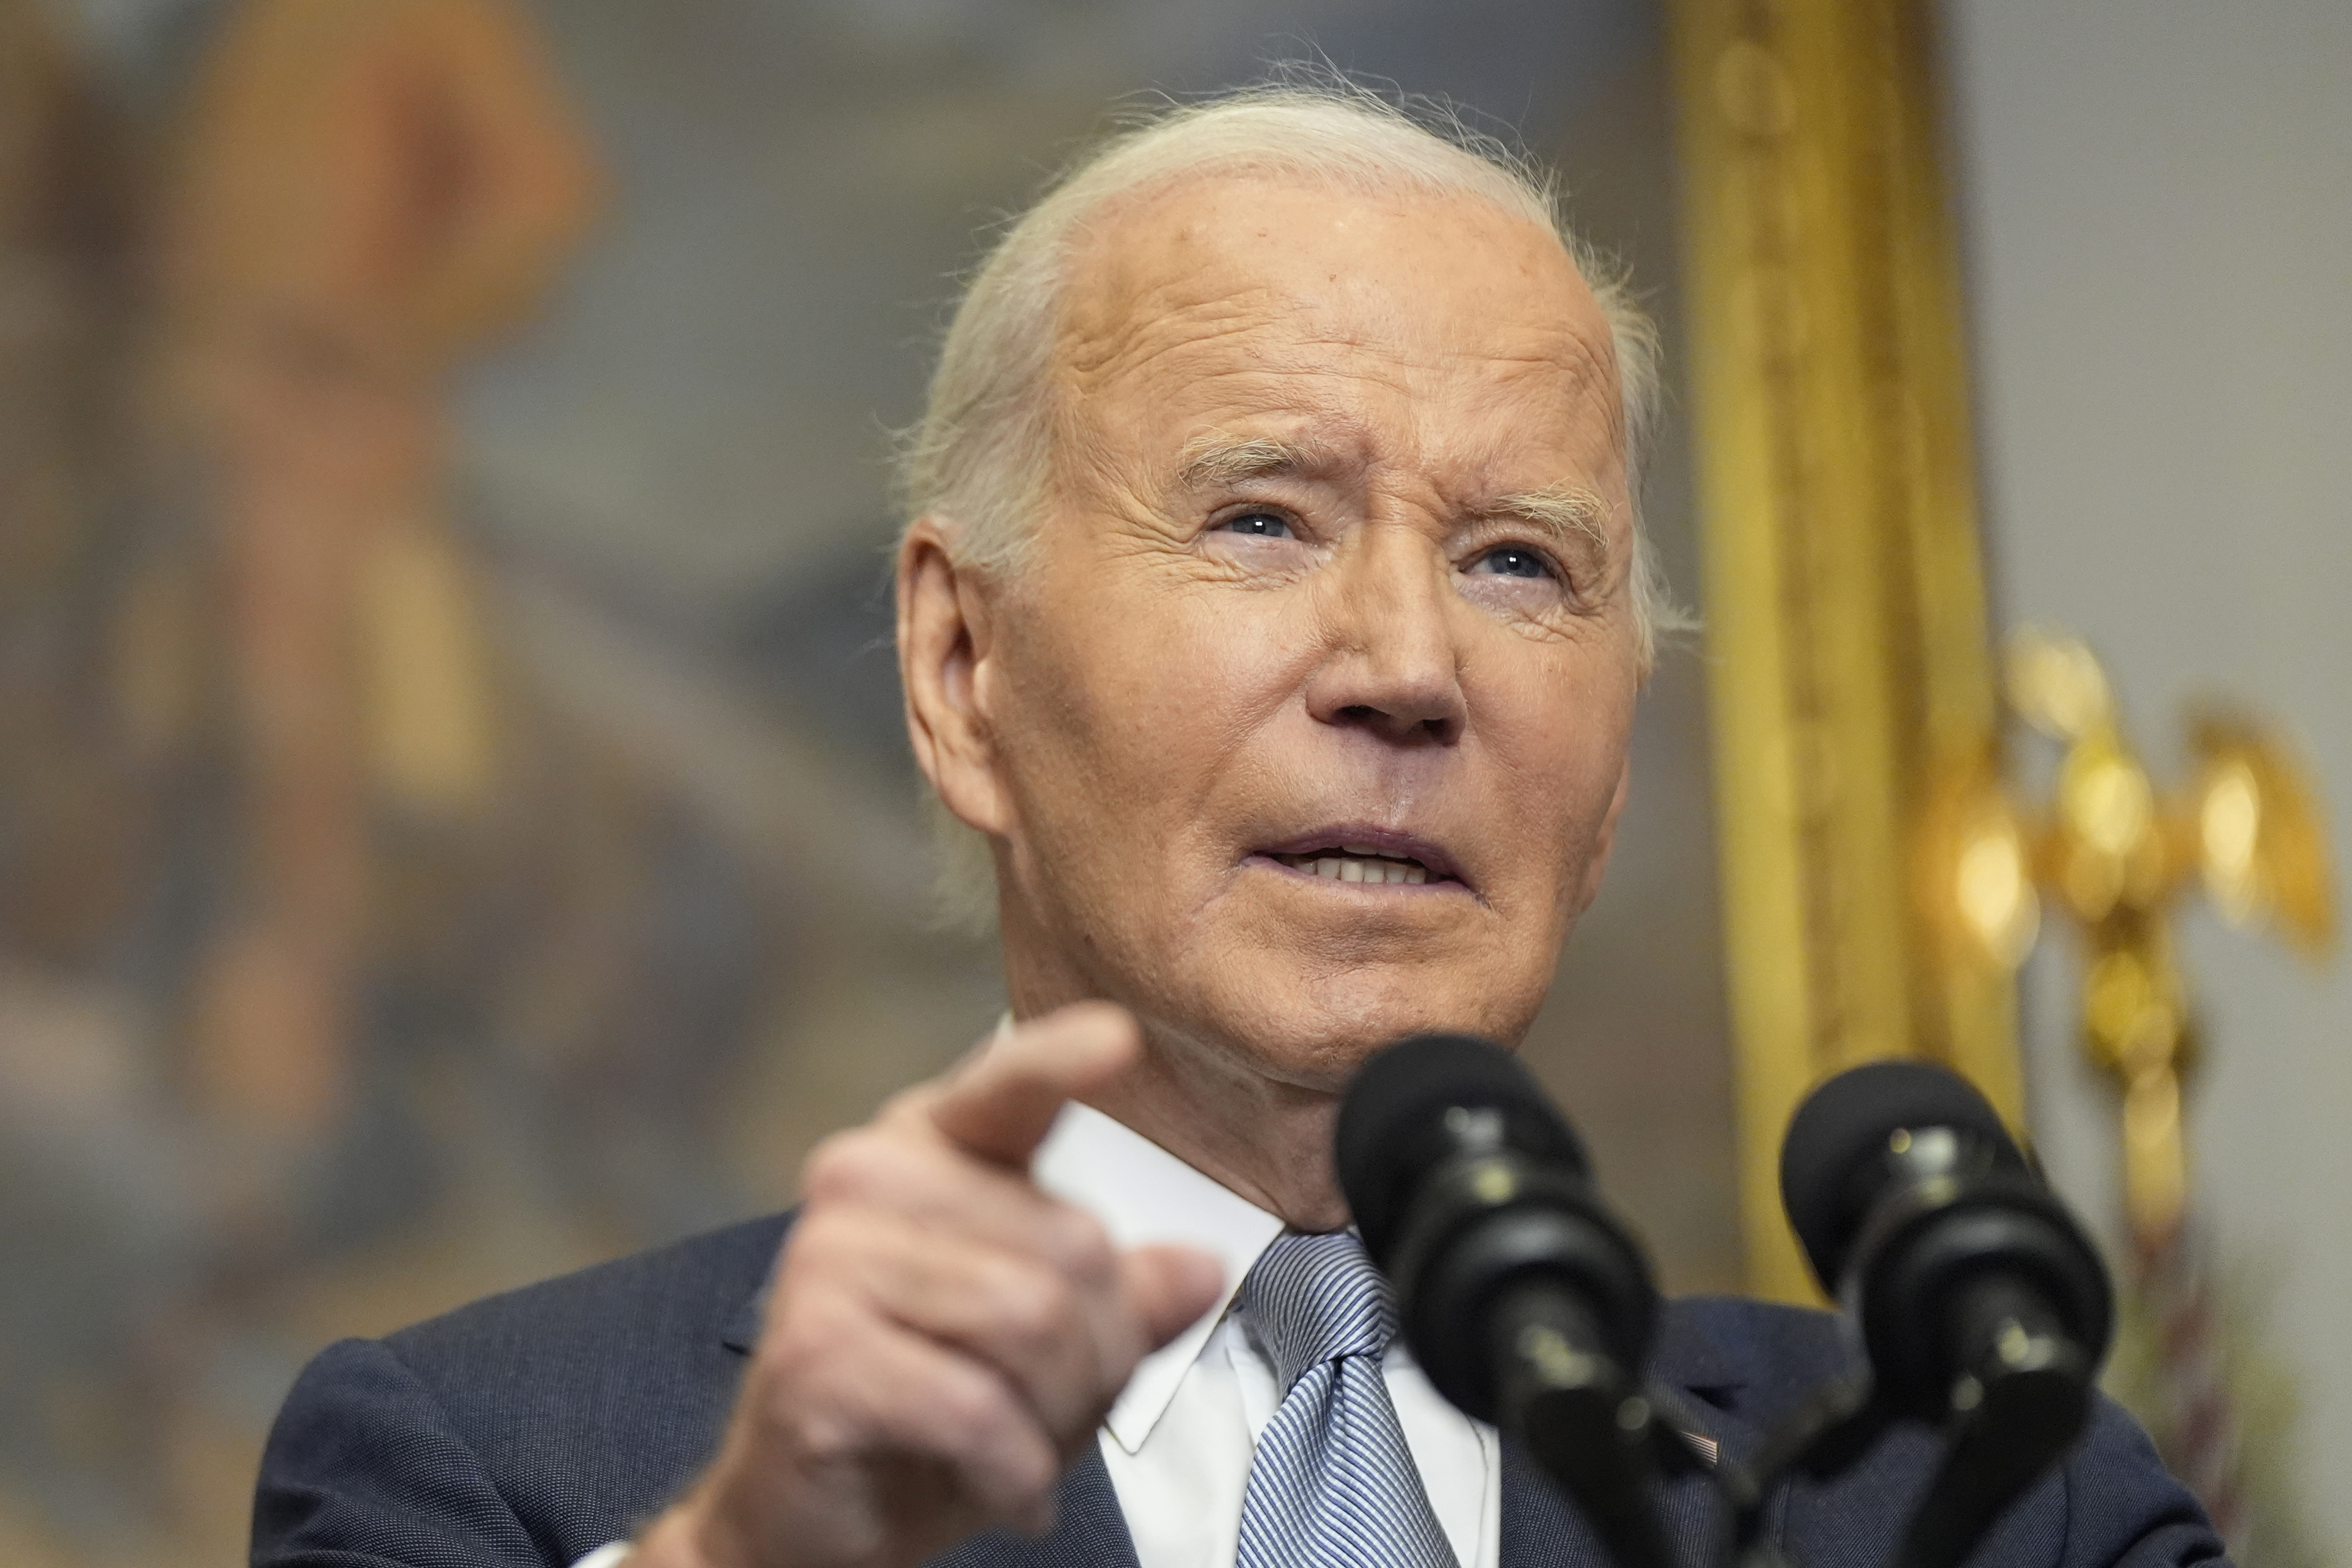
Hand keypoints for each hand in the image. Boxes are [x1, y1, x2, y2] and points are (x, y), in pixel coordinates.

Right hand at [630, 1003, 1224, 1567]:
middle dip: (1100, 1352)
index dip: (1062, 1063)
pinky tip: (1005, 1488)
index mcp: (928, 1149)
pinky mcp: (817, 1350)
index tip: (1119, 1039)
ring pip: (1032, 1321)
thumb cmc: (923, 1410)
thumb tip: (1200, 1267)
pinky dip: (1013, 1468)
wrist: (803, 1516)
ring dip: (1058, 1414)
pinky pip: (976, 1405)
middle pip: (1072, 1243)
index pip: (1008, 1087)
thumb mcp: (1048, 1351)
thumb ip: (1121, 1297)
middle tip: (1063, 1410)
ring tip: (1028, 1449)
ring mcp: (829, 1260)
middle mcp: (867, 1181)